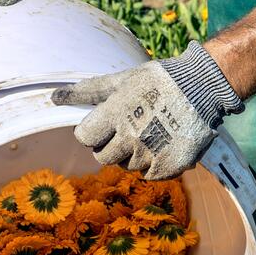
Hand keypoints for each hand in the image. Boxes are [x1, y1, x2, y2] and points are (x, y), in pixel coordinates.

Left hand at [51, 41, 243, 178]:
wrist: (202, 87)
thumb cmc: (156, 80)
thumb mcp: (120, 80)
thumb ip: (86, 91)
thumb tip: (53, 98)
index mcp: (114, 114)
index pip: (84, 139)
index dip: (92, 133)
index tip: (106, 125)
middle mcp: (130, 137)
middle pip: (102, 158)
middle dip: (110, 146)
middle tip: (129, 129)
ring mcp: (150, 153)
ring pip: (128, 166)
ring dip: (135, 153)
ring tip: (152, 131)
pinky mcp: (169, 166)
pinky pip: (149, 174)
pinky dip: (154, 163)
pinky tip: (164, 142)